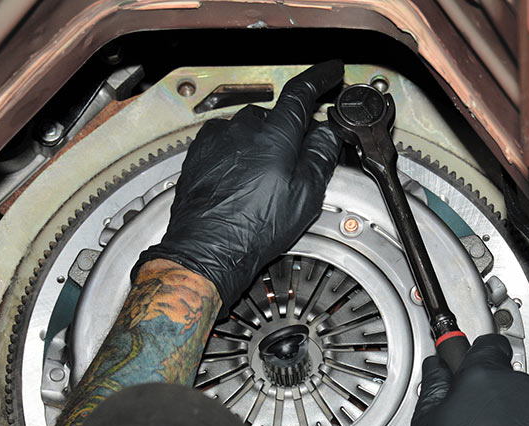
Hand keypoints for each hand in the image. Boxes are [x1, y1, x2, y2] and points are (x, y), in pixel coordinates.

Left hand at [133, 60, 344, 310]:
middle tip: (294, 161)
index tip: (330, 73)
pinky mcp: (199, 153)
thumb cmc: (254, 230)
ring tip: (263, 178)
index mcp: (274, 137)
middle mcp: (243, 130)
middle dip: (286, 130)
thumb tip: (329, 134)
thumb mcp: (304, 198)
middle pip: (274, 115)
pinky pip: (223, 139)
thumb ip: (319, 158)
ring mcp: (217, 140)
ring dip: (259, 141)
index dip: (320, 78)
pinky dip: (235, 150)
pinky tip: (241, 177)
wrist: (206, 249)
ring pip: (247, 127)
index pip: (301, 94)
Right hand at [410, 334, 528, 425]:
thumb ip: (432, 389)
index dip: (477, 354)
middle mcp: (519, 385)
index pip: (487, 343)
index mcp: (484, 375)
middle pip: (505, 377)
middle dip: (491, 393)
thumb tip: (435, 371)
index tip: (468, 363)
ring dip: (513, 417)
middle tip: (473, 419)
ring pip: (526, 403)